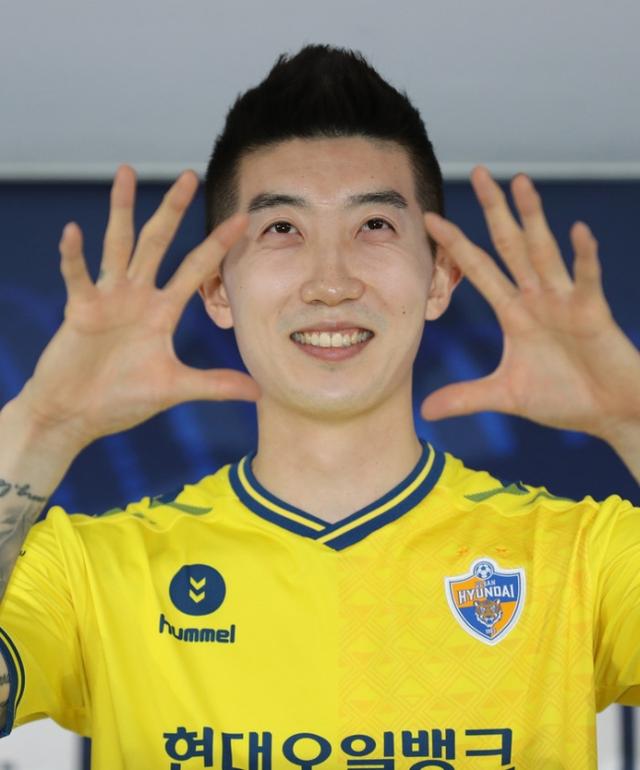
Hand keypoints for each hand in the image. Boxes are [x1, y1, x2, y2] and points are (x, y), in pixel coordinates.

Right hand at [16, 165, 259, 451]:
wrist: (78, 415)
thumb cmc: (123, 399)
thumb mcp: (175, 388)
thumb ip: (215, 385)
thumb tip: (258, 392)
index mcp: (162, 311)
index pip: (196, 269)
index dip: (218, 244)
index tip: (242, 218)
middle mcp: (137, 296)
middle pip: (158, 243)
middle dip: (173, 210)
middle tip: (189, 176)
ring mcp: (108, 299)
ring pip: (118, 245)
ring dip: (121, 210)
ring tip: (126, 173)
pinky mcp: (80, 309)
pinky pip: (78, 276)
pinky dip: (74, 256)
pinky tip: (74, 231)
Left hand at [420, 166, 639, 441]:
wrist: (608, 413)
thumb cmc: (563, 398)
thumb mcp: (505, 396)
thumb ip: (466, 398)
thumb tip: (423, 412)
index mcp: (514, 312)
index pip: (479, 270)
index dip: (456, 245)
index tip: (430, 219)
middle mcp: (537, 298)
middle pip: (510, 245)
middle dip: (494, 211)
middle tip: (478, 172)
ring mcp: (565, 301)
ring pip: (544, 251)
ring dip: (533, 218)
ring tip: (520, 182)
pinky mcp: (593, 313)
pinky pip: (587, 280)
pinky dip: (584, 258)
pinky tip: (577, 231)